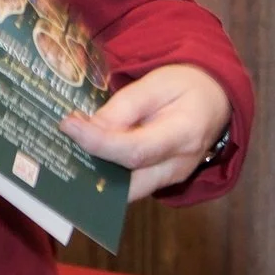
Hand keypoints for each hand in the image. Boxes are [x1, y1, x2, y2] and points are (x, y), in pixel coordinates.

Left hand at [59, 62, 230, 199]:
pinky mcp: (162, 180)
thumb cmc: (185, 86)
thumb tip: (90, 128)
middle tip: (58, 148)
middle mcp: (179, 166)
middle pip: (129, 182)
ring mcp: (172, 178)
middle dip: (91, 170)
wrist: (215, 99)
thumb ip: (123, 107)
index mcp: (183, 135)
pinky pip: (131, 184)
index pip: (134, 151)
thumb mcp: (155, 84)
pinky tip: (84, 158)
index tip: (68, 125)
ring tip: (66, 154)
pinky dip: (107, 175)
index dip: (98, 143)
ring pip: (127, 191)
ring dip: (96, 176)